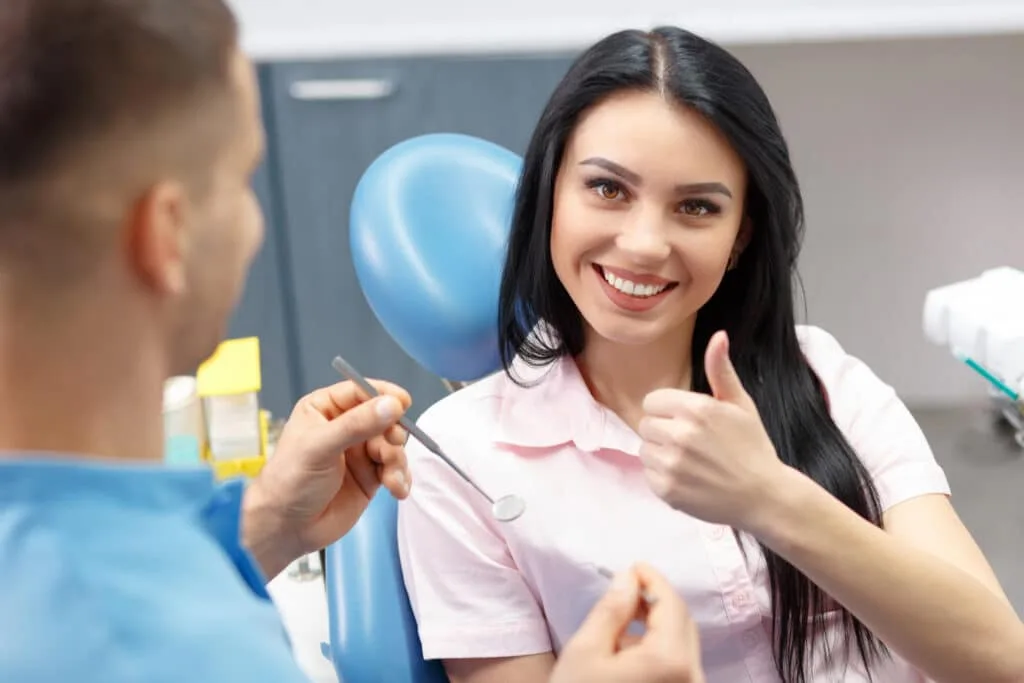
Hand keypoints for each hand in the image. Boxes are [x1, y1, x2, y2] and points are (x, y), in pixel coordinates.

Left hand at [242, 380, 411, 577]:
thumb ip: (357, 425)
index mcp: (326, 409)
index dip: (383, 395)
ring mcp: (359, 452)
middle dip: (392, 434)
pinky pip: (395, 469)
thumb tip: (391, 405)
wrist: (287, 528)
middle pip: (384, 418)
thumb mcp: (320, 447)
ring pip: (393, 445)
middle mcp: (345, 427)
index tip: (402, 403)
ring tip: (391, 479)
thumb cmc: (290, 481)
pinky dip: (401, 477)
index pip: (361, 391)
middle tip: (391, 446)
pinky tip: (397, 489)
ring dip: (397, 461)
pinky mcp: (370, 476)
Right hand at [551, 564, 703, 682]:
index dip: (652, 579)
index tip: (633, 566)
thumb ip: (613, 608)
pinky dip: (659, 649)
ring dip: (657, 625)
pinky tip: (628, 650)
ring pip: (682, 644)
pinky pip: (679, 666)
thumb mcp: (587, 648)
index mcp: (671, 660)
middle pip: (683, 622)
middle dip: (656, 601)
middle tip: (626, 588)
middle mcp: (692, 677)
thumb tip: (630, 577)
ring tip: (621, 622)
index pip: (671, 604)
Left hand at [638, 330, 788, 530]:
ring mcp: (671, 464)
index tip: (687, 422)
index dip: (668, 411)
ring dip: (661, 455)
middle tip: (691, 444)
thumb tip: (719, 336)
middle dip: (664, 432)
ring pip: (645, 450)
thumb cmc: (753, 448)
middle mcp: (679, 435)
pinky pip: (648, 475)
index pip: (653, 402)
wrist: (764, 497)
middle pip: (646, 425)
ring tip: (690, 462)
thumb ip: (721, 370)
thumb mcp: (741, 404)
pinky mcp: (666, 490)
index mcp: (695, 409)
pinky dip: (663, 478)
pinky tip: (688, 479)